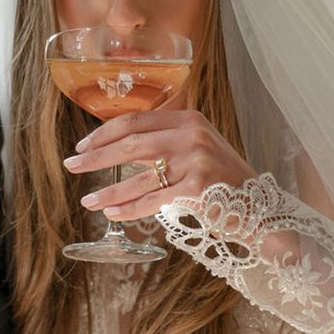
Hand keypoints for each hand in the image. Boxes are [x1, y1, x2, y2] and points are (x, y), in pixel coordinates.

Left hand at [62, 108, 256, 220]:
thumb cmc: (223, 180)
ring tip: (87, 201)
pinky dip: (128, 208)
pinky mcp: (199, 188)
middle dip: (96, 157)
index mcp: (188, 119)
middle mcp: (192, 135)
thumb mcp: (197, 148)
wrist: (261, 208)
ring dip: (108, 191)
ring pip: (138, 176)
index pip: (135, 121)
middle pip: (130, 144)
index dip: (103, 133)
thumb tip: (115, 146)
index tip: (81, 146)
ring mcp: (197, 161)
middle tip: (72, 166)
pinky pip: (153, 200)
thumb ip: (164, 141)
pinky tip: (111, 213)